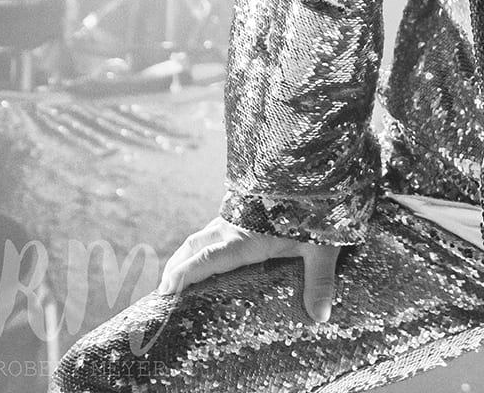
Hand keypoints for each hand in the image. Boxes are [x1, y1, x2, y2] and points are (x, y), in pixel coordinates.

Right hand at [157, 215, 341, 322]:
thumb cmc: (316, 207)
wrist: (309, 168)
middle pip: (193, 247)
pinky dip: (202, 241)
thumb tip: (321, 316)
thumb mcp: (321, 247)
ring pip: (200, 235)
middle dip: (175, 268)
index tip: (164, 292)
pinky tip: (206, 249)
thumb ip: (318, 281)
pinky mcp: (242, 205)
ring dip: (185, 254)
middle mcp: (233, 227)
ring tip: (176, 274)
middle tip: (162, 291)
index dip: (183, 276)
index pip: (206, 260)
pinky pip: (213, 226)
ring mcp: (235, 214)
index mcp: (246, 240)